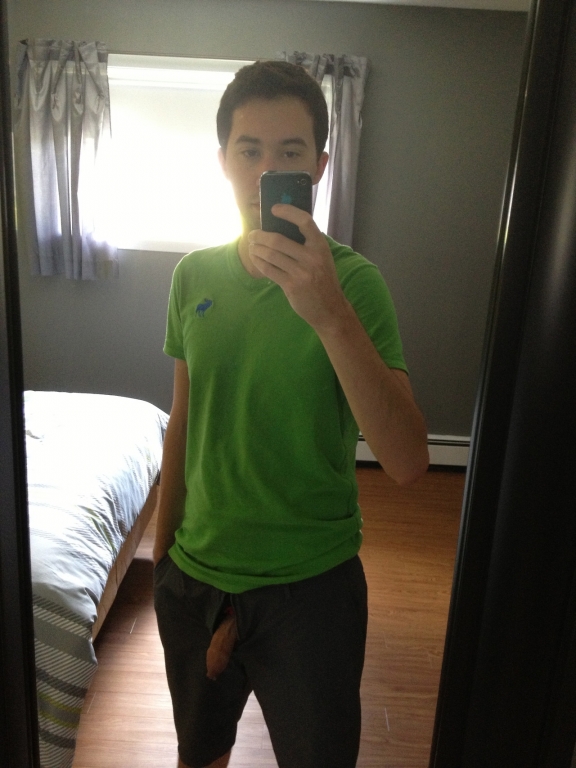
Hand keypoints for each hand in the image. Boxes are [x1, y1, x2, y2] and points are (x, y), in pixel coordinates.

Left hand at [248, 204, 350, 331]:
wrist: (330, 309)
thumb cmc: (323, 280)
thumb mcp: (322, 258)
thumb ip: (307, 245)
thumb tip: (280, 228)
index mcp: (321, 246)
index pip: (305, 221)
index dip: (288, 212)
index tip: (274, 209)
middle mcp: (312, 258)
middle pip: (278, 240)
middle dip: (260, 236)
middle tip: (252, 235)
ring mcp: (301, 272)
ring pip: (270, 255)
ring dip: (256, 249)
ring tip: (252, 247)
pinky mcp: (291, 286)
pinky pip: (269, 269)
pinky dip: (258, 262)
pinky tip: (256, 259)